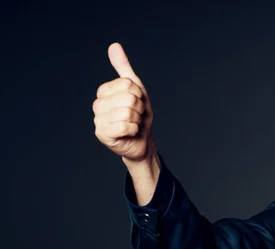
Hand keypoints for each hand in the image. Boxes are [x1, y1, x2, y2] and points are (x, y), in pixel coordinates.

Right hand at [93, 43, 154, 161]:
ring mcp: (98, 120)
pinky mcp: (102, 134)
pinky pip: (124, 126)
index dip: (138, 94)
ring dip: (137, 120)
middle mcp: (97, 104)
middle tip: (136, 116)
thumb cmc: (138, 115)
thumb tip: (114, 46)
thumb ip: (123, 68)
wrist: (142, 141)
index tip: (137, 103)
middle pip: (128, 98)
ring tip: (133, 124)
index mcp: (104, 91)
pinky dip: (133, 130)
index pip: (128, 84)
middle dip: (139, 109)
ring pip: (127, 112)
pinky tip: (130, 133)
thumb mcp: (135, 88)